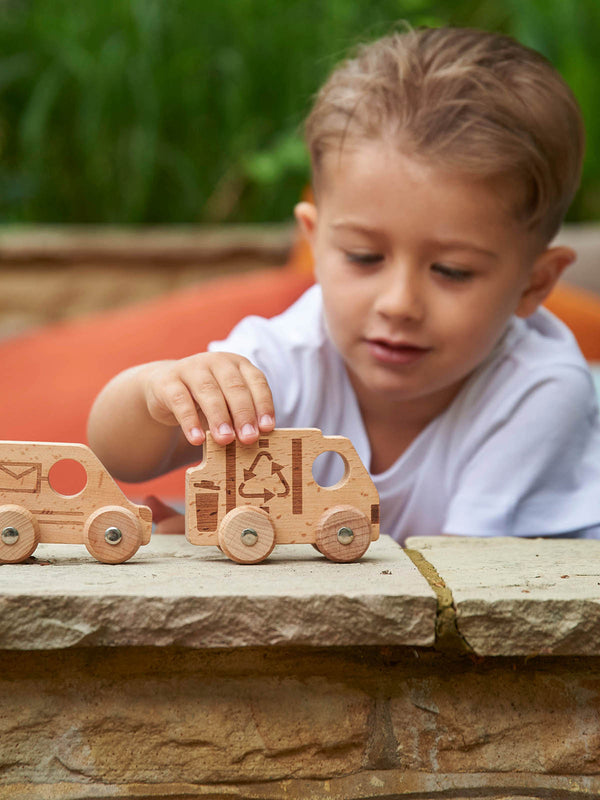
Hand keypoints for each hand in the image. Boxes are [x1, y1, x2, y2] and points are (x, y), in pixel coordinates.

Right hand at [143, 352, 274, 445]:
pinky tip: (197, 440)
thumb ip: (241, 417)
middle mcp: (216, 362)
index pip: (256, 381)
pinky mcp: (168, 381)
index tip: (267, 428)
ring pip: (208, 391)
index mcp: (238, 365)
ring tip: (225, 440)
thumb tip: (256, 441)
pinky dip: (190, 421)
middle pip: (234, 386)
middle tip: (249, 438)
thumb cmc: (206, 400)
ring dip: (219, 417)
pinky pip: (180, 401)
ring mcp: (191, 368)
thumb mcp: (227, 404)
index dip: (263, 404)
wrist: (165, 388)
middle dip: (244, 413)